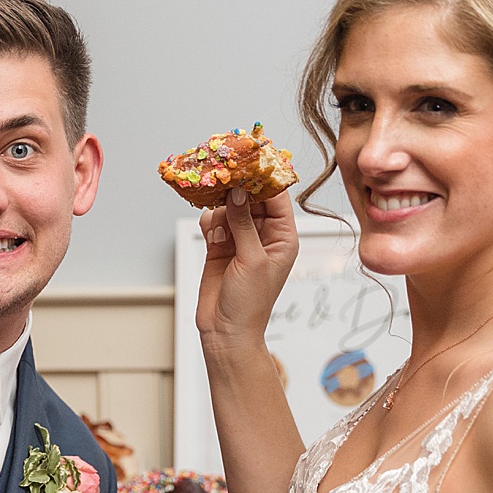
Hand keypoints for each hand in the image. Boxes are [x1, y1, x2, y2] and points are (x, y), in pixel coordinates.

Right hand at [194, 187, 300, 348]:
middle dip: (237, 187)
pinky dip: (209, 221)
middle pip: (251, 198)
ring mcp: (240, 240)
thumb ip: (243, 224)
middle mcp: (263, 235)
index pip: (276, 198)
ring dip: (220, 206)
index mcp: (283, 237)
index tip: (249, 160)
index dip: (264, 178)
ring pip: (229, 207)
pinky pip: (214, 222)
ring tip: (215, 213)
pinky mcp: (219, 246)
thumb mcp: (251, 260)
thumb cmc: (250, 303)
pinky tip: (209, 231)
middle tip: (222, 172)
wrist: (226, 332)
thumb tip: (238, 191)